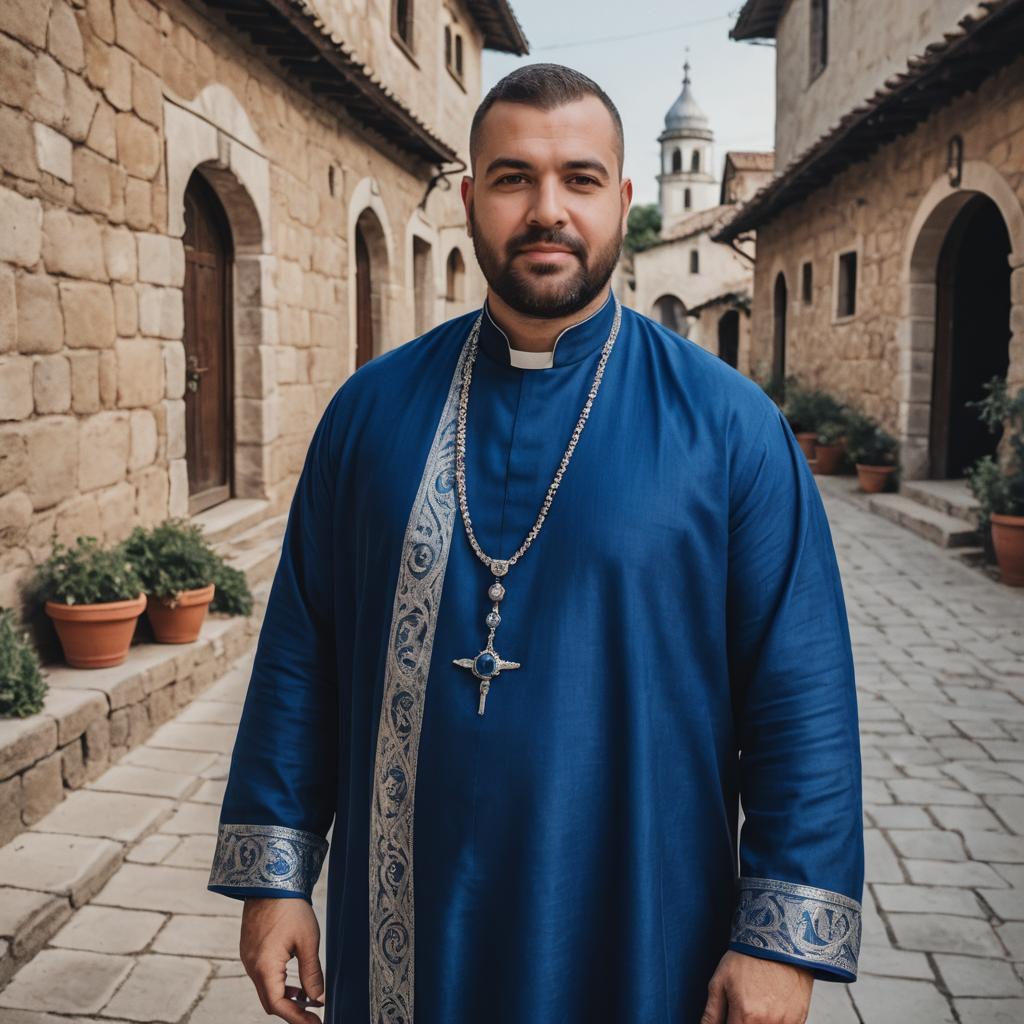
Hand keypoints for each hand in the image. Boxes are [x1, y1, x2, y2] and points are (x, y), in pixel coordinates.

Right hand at [240, 897, 324, 1022]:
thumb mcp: (307, 942)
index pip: (279, 1006)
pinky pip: (262, 976)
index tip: (315, 1023)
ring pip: (265, 989)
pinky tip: (294, 981)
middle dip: (292, 1011)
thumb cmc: (291, 909)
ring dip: (285, 997)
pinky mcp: (249, 950)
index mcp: (265, 967)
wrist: (271, 880)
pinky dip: (278, 983)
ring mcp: (248, 958)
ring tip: (308, 1000)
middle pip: (270, 1002)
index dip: (297, 1018)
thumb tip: (318, 999)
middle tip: (314, 1016)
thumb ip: (312, 973)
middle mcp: (251, 966)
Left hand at [700, 950, 812, 1023]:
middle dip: (743, 1022)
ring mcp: (785, 1022)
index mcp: (745, 1015)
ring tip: (756, 1004)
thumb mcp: (721, 981)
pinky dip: (774, 1022)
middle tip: (742, 1009)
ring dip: (758, 1022)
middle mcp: (767, 1022)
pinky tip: (770, 1008)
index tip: (730, 1019)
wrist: (779, 941)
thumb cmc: (747, 958)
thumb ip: (712, 1013)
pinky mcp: (799, 1019)